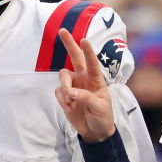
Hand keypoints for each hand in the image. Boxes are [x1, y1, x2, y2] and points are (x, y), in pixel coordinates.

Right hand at [54, 28, 115, 142]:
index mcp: (96, 79)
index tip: (84, 40)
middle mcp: (83, 78)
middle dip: (69, 44)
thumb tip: (72, 92)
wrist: (94, 131)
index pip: (92, 63)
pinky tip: (69, 108)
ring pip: (63, 77)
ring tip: (71, 102)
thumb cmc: (102, 116)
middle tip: (62, 30)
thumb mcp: (100, 108)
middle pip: (75, 57)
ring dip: (65, 88)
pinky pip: (58, 92)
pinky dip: (62, 100)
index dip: (88, 52)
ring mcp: (73, 86)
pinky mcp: (65, 96)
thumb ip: (87, 98)